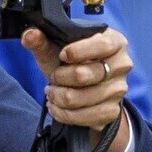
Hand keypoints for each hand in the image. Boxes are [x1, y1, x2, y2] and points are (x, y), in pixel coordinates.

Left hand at [22, 25, 136, 151]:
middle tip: (53, 77)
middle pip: (83, 75)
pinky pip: (82, 117)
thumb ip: (41, 40)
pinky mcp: (112, 111)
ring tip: (52, 92)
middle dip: (59, 78)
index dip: (77, 52)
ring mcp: (118, 90)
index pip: (101, 46)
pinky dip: (63, 113)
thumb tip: (29, 35)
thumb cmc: (71, 62)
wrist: (82, 88)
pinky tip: (57, 106)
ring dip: (58, 97)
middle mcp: (122, 65)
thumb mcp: (56, 49)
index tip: (62, 55)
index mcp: (115, 41)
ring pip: (79, 99)